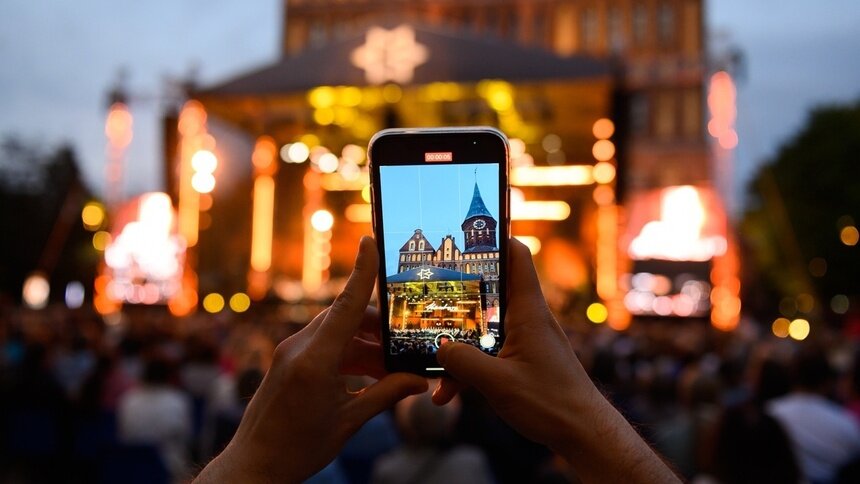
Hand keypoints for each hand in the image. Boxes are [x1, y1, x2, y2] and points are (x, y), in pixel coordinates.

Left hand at [197, 237, 427, 482]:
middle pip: (345, 319)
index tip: (368, 241)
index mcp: (314, 360)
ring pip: (336, 334)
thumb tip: (419, 381)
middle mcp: (299, 349)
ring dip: (364, 345)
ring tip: (391, 368)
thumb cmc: (298, 448)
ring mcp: (290, 354)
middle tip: (406, 341)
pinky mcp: (288, 364)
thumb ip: (385, 395)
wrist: (254, 467)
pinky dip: (348, 355)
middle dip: (378, 327)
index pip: (344, 305)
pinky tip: (368, 375)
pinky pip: (324, 347)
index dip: (361, 272)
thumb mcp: (349, 421)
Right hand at [433, 238, 679, 482]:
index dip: (495, 239)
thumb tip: (439, 347)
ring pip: (483, 331)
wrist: (582, 434)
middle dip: (458, 297)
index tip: (466, 233)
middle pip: (490, 293)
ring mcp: (525, 341)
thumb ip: (462, 362)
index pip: (517, 258)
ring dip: (458, 348)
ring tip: (432, 368)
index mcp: (528, 312)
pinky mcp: (522, 362)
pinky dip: (468, 370)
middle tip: (429, 294)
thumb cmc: (551, 403)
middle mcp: (528, 320)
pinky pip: (488, 356)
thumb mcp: (497, 382)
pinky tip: (447, 394)